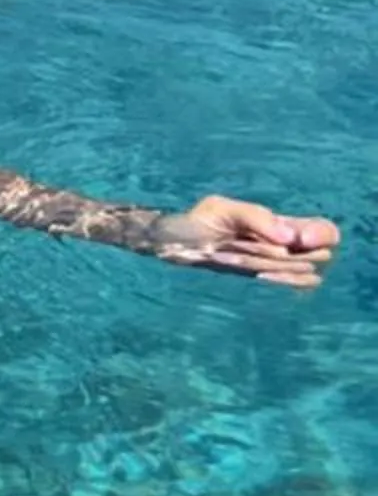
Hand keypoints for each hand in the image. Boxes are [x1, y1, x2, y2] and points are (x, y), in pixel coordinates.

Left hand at [156, 196, 338, 288]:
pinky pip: (287, 286)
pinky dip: (281, 282)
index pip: (323, 230)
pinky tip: (261, 276)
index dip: (321, 234)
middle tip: (275, 251)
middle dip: (303, 254)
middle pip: (321, 255)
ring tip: (260, 264)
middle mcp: (284, 246)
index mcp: (279, 223)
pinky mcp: (260, 282)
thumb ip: (256, 217)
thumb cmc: (200, 222)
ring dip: (288, 269)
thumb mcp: (224, 209)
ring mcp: (274, 266)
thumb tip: (290, 237)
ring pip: (307, 274)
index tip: (301, 238)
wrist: (173, 244)